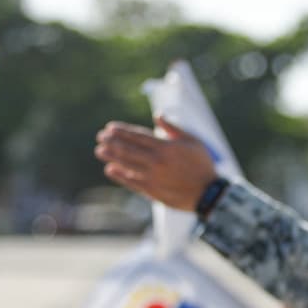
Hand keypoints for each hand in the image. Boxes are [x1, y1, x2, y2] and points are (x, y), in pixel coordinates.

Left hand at [94, 117, 218, 210]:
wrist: (207, 193)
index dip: (122, 132)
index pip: (138, 136)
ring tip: (100, 151)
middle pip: (129, 150)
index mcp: (165, 147)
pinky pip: (132, 181)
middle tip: (100, 138)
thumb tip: (157, 114)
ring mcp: (153, 177)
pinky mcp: (152, 191)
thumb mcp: (192, 140)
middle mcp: (156, 161)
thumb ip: (172, 128)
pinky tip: (110, 169)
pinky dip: (120, 175)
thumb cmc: (202, 164)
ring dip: (112, 157)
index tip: (109, 128)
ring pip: (127, 165)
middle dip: (112, 142)